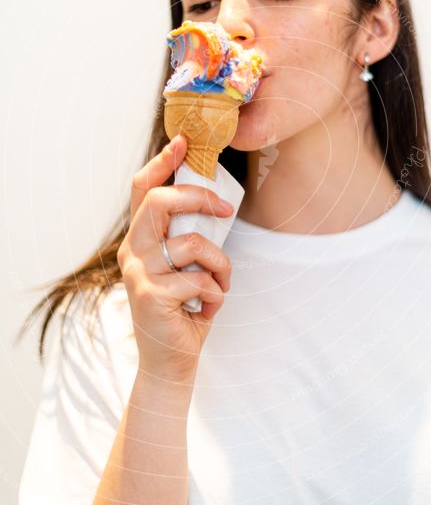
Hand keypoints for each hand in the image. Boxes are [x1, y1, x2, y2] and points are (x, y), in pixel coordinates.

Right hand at [117, 134, 233, 381]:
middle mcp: (132, 252)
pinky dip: (217, 293)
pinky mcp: (151, 295)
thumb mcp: (184, 267)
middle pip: (160, 202)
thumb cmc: (184, 310)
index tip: (183, 142)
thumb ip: (188, 239)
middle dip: (198, 198)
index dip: (161, 163)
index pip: (142, 190)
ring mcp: (139, 273)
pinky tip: (209, 307)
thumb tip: (213, 204)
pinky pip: (201, 279)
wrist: (170, 362)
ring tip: (220, 285)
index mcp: (140, 240)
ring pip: (192, 243)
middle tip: (225, 210)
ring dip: (220, 265)